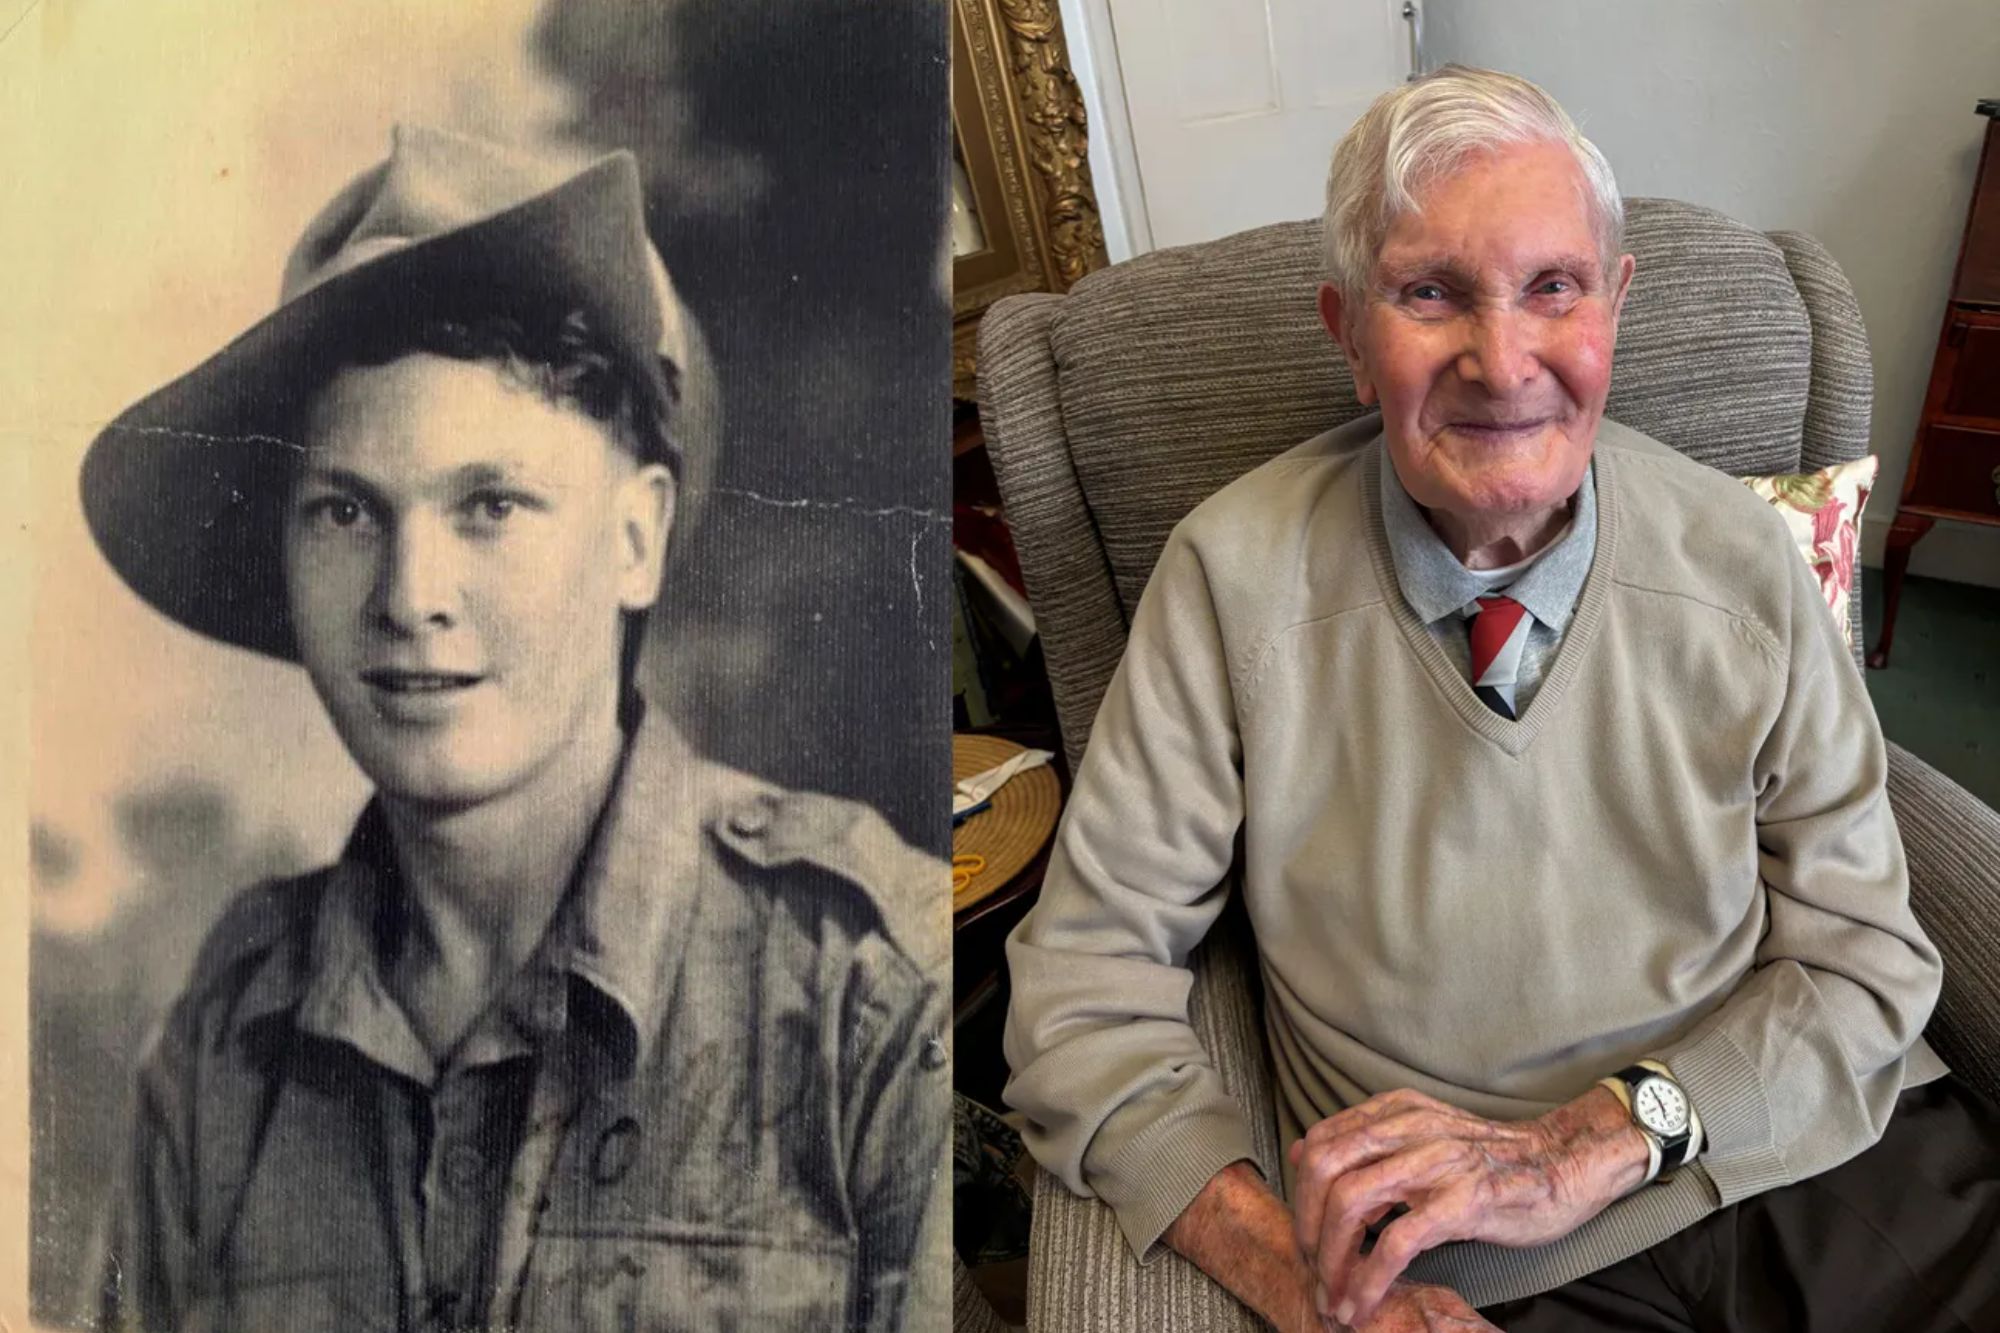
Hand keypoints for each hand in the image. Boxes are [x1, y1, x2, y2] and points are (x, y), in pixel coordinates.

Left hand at [1288, 1087, 1646, 1327]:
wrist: (1562, 1165)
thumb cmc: (1489, 1161)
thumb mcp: (1421, 1136)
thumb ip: (1366, 1142)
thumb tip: (1301, 1153)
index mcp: (1395, 1111)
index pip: (1320, 1144)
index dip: (1301, 1196)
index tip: (1307, 1238)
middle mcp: (1409, 1128)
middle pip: (1325, 1170)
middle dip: (1308, 1228)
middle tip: (1314, 1272)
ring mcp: (1436, 1162)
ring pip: (1352, 1203)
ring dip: (1332, 1259)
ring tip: (1334, 1296)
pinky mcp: (1462, 1200)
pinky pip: (1396, 1241)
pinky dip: (1368, 1277)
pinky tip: (1363, 1300)